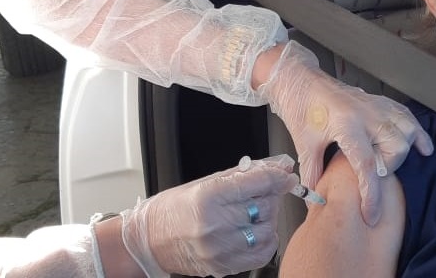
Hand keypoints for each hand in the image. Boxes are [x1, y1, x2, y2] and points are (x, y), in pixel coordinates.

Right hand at [120, 155, 298, 276]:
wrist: (149, 240)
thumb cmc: (174, 209)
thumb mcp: (204, 182)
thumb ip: (242, 176)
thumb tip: (277, 168)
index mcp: (207, 198)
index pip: (256, 184)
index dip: (276, 177)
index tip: (286, 174)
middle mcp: (214, 225)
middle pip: (264, 206)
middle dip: (271, 196)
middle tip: (265, 191)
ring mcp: (219, 249)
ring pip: (266, 231)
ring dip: (268, 219)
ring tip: (255, 212)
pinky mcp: (223, 266)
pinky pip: (261, 254)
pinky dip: (266, 240)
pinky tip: (256, 231)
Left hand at [259, 41, 433, 225]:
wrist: (302, 81)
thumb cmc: (302, 110)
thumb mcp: (304, 144)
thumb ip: (313, 173)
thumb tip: (316, 201)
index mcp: (346, 124)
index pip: (367, 164)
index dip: (371, 194)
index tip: (372, 213)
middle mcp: (366, 114)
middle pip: (396, 147)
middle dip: (388, 168)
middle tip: (370, 174)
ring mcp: (376, 106)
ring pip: (407, 130)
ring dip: (403, 150)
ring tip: (388, 160)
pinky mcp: (380, 101)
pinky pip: (408, 117)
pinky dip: (417, 133)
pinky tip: (422, 147)